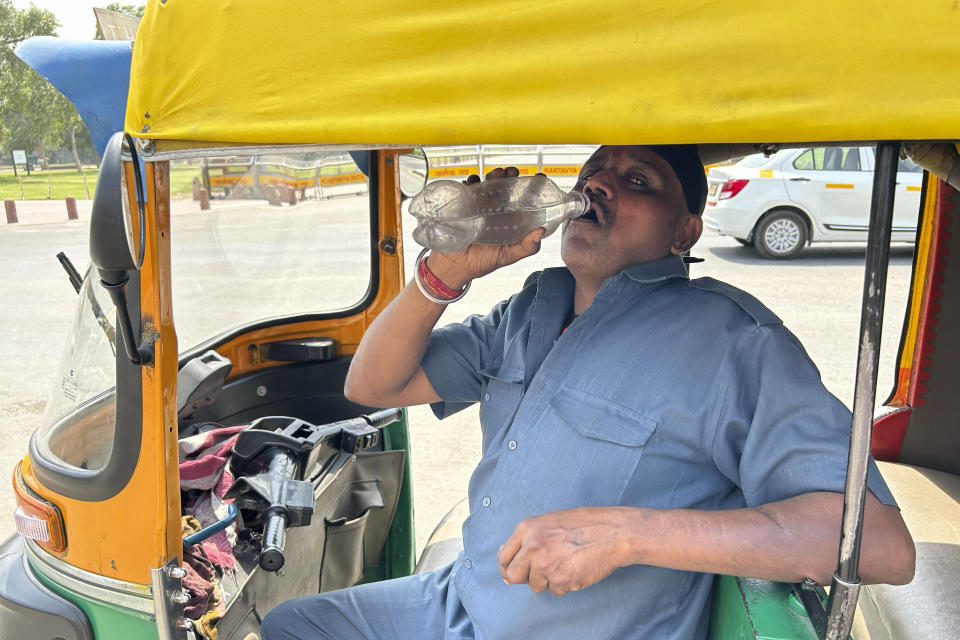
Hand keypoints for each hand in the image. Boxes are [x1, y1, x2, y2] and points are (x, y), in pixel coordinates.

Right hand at [427, 166, 544, 287]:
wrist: (455, 266)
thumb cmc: (482, 262)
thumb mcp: (508, 256)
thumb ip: (526, 247)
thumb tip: (541, 231)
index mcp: (510, 219)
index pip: (523, 199)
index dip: (532, 187)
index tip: (539, 177)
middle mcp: (496, 210)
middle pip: (506, 187)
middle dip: (510, 175)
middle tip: (512, 172)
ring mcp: (479, 206)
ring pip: (488, 184)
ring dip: (493, 175)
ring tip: (497, 174)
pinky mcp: (464, 205)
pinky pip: (468, 188)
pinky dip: (471, 181)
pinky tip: (474, 181)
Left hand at [497, 507, 626, 595]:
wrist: (612, 532)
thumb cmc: (586, 524)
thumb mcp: (549, 522)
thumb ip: (529, 538)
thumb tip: (512, 558)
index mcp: (527, 528)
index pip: (504, 556)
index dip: (508, 568)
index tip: (513, 573)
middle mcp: (532, 546)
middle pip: (513, 575)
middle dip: (525, 578)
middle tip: (539, 574)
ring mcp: (545, 564)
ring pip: (536, 585)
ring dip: (548, 580)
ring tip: (566, 564)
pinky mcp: (561, 579)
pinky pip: (556, 590)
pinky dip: (565, 584)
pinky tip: (576, 569)